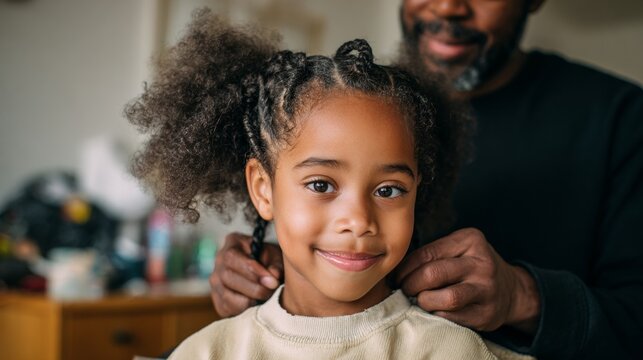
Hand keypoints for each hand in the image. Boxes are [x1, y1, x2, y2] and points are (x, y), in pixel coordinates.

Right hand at [209, 232, 283, 317]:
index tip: (272, 281)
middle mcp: (218, 262)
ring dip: (250, 301)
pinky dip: (244, 310)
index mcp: (232, 243)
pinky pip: (227, 309)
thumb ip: (276, 265)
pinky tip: (256, 303)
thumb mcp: (275, 256)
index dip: (252, 271)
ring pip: (227, 296)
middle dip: (254, 288)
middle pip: (228, 278)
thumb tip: (273, 278)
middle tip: (272, 291)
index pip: (233, 258)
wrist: (263, 270)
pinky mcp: (218, 300)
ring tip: (266, 298)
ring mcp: (215, 282)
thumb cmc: (269, 259)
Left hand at [396, 228, 539, 332]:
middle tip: (405, 289)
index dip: (406, 268)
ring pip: (445, 298)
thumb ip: (433, 253)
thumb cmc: (473, 267)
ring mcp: (487, 290)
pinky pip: (452, 316)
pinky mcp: (486, 314)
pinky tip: (433, 309)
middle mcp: (482, 263)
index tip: (398, 276)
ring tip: (418, 300)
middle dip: (411, 284)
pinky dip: (436, 314)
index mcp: (471, 240)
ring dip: (423, 301)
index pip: (427, 253)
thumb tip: (396, 268)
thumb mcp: (459, 248)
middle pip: (433, 274)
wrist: (512, 290)